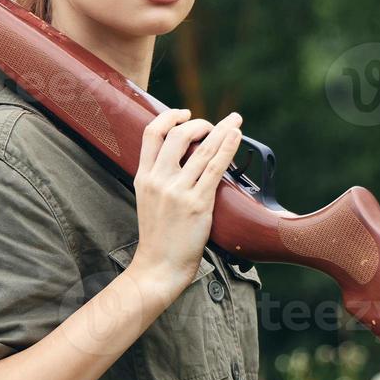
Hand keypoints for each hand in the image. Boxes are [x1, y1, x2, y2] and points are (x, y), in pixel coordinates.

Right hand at [130, 107, 242, 293]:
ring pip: (201, 149)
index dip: (169, 117)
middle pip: (178, 135)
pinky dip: (228, 148)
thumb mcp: (147, 199)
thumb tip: (180, 157)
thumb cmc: (158, 235)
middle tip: (213, 126)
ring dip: (221, 130)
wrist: (158, 266)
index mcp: (143, 176)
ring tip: (234, 121)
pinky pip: (215, 168)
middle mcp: (158, 180)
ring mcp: (177, 191)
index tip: (184, 113)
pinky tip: (236, 137)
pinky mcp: (197, 204)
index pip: (151, 133)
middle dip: (199, 123)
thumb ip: (158, 177)